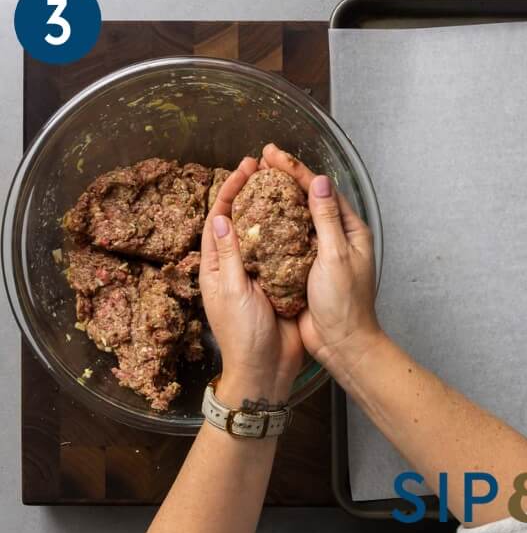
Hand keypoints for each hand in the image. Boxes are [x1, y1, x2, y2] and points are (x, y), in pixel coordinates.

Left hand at [200, 156, 303, 407]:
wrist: (268, 367)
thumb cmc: (243, 333)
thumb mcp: (231, 290)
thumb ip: (228, 254)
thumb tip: (222, 216)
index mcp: (216, 266)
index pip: (219, 218)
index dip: (230, 190)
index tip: (246, 167)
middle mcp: (236, 264)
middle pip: (240, 218)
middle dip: (250, 190)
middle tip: (266, 166)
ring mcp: (259, 271)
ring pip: (263, 229)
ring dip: (271, 204)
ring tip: (285, 181)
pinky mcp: (281, 278)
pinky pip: (284, 247)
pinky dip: (291, 228)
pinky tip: (304, 213)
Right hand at [260, 143, 382, 375]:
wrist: (341, 343)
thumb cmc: (344, 302)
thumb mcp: (335, 256)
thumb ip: (327, 219)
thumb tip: (319, 181)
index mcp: (350, 228)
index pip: (320, 189)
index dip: (296, 169)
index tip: (273, 154)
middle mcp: (337, 235)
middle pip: (308, 198)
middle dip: (285, 177)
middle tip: (261, 160)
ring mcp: (321, 251)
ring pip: (296, 217)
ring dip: (277, 199)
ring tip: (255, 182)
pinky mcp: (305, 268)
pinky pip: (288, 240)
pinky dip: (272, 227)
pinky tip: (255, 220)